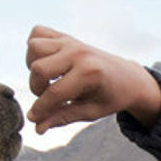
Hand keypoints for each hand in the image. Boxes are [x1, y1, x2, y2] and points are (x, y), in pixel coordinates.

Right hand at [24, 25, 160, 133]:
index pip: (55, 92)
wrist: (127, 77)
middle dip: (37, 88)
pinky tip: (46, 62)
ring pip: (34, 47)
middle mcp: (78, 53)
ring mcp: (71, 41)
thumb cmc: (110, 97)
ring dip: (34, 66)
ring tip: (48, 80)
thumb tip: (37, 128)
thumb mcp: (91, 112)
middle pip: (38, 68)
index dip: (41, 109)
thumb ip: (64, 117)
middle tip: (50, 98)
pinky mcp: (65, 36)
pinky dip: (35, 47)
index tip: (34, 119)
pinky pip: (38, 32)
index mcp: (89, 73)